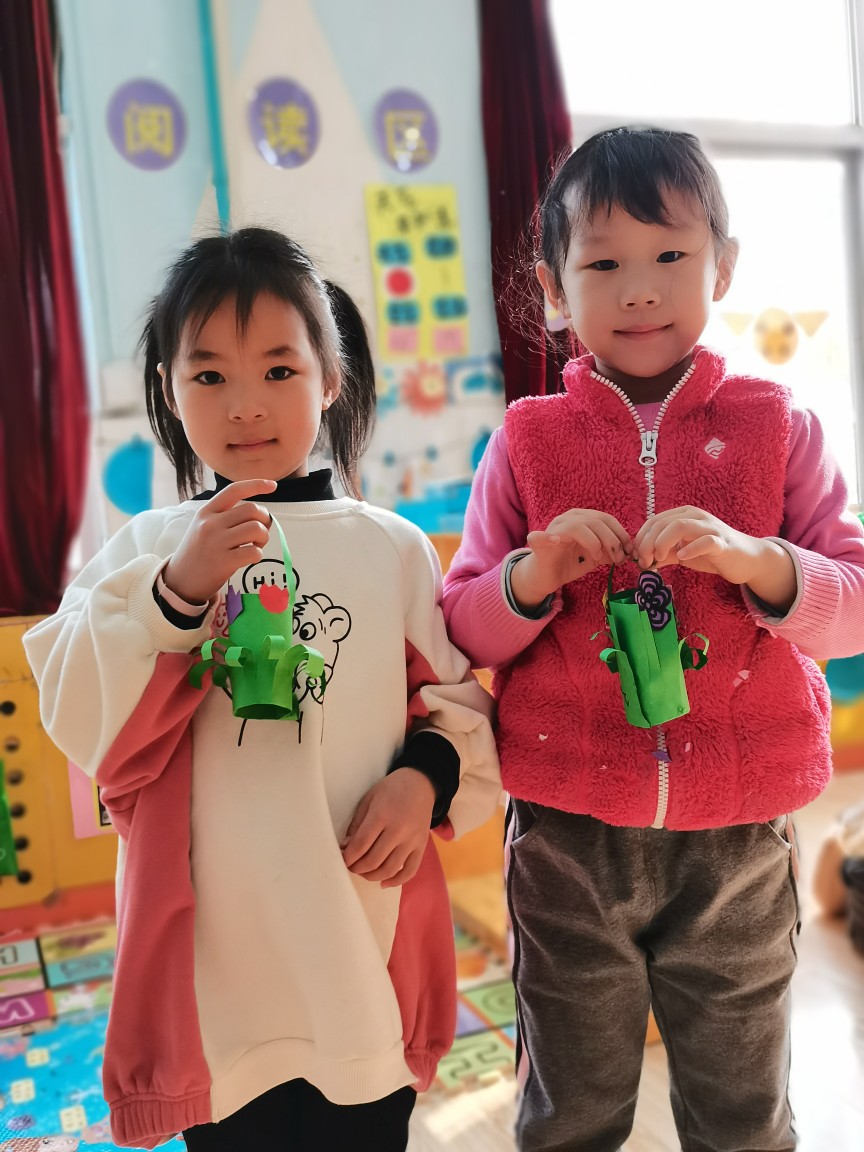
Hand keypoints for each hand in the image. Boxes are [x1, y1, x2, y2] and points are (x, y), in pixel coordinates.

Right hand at [162, 478, 276, 603]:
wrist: (181, 580)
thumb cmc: (198, 552)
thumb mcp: (203, 526)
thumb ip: (225, 517)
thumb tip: (259, 514)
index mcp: (206, 511)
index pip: (234, 490)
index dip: (256, 484)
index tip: (273, 485)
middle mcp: (210, 523)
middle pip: (252, 509)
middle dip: (265, 520)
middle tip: (260, 533)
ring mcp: (216, 542)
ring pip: (256, 529)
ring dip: (263, 537)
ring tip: (255, 545)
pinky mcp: (223, 562)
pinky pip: (254, 552)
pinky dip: (258, 555)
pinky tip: (250, 558)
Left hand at [341, 768, 435, 887]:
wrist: (421, 784)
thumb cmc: (391, 789)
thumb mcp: (369, 799)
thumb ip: (357, 824)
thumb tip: (345, 847)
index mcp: (382, 815)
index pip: (361, 845)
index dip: (348, 857)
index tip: (342, 859)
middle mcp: (399, 830)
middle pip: (374, 860)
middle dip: (357, 868)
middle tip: (350, 866)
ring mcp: (412, 840)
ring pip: (390, 869)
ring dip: (372, 876)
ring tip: (363, 872)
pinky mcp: (422, 846)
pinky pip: (410, 871)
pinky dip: (396, 881)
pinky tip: (383, 883)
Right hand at [510, 509, 631, 610]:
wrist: (546, 577)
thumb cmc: (569, 564)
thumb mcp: (595, 557)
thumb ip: (609, 552)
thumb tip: (628, 552)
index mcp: (582, 519)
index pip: (606, 519)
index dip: (621, 534)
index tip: (629, 552)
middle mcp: (568, 519)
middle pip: (597, 521)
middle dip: (612, 541)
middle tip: (619, 560)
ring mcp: (554, 528)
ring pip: (579, 526)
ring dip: (595, 543)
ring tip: (598, 559)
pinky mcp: (539, 543)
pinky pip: (541, 537)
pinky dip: (548, 537)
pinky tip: (556, 542)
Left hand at [632, 506, 795, 609]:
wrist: (745, 559)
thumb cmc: (711, 554)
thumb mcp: (682, 553)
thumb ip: (663, 555)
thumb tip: (642, 562)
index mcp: (684, 515)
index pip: (654, 521)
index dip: (641, 539)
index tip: (636, 557)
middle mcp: (696, 517)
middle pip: (662, 523)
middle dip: (647, 543)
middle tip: (644, 562)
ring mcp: (710, 528)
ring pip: (679, 526)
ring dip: (662, 543)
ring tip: (658, 559)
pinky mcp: (722, 542)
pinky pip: (705, 541)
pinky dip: (690, 548)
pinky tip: (682, 557)